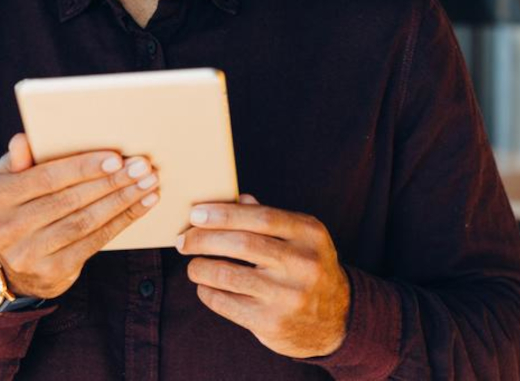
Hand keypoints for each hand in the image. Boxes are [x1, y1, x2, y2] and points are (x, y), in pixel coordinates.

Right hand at [0, 133, 159, 298]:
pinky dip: (122, 221)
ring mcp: (28, 255)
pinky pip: (94, 243)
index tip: (116, 158)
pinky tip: (142, 205)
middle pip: (69, 201)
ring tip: (148, 184)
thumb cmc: (15, 208)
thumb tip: (23, 140)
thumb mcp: (6, 182)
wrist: (7, 266)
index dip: (82, 168)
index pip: (45, 179)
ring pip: (85, 222)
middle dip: (110, 182)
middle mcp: (6, 229)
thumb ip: (17, 160)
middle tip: (142, 167)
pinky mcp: (52, 273)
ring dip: (122, 201)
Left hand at [176, 194, 350, 358]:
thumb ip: (268, 217)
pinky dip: (208, 292)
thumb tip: (232, 198)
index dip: (223, 213)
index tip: (195, 214)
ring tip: (192, 265)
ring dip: (200, 267)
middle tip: (182, 240)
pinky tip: (205, 287)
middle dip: (202, 239)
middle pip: (241, 244)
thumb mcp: (300, 238)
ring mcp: (288, 295)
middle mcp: (303, 263)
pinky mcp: (272, 322)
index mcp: (309, 233)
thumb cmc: (307, 268)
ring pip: (228, 275)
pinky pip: (226, 303)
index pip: (260, 217)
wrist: (337, 320)